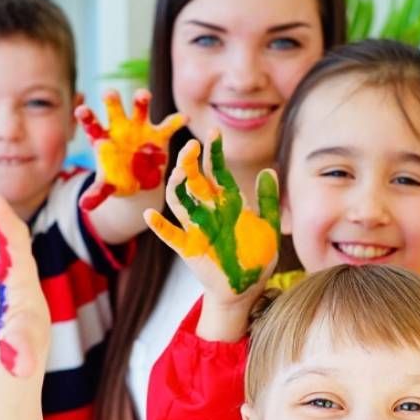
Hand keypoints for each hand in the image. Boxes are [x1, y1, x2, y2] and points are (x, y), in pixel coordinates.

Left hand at [76, 89, 183, 210]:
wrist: (139, 182)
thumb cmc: (119, 180)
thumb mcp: (107, 187)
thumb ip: (97, 193)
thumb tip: (83, 205)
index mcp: (104, 138)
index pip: (92, 125)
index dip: (87, 117)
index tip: (81, 110)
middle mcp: (121, 127)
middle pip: (114, 109)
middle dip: (112, 100)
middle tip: (110, 94)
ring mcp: (140, 128)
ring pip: (140, 108)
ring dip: (141, 100)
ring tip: (143, 96)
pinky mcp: (159, 134)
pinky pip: (169, 125)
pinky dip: (177, 121)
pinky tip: (184, 118)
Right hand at [144, 133, 279, 297]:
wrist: (247, 287)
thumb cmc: (257, 256)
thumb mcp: (268, 225)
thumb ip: (267, 199)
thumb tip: (269, 169)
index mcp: (227, 202)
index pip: (216, 170)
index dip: (213, 152)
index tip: (214, 132)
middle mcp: (209, 210)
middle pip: (194, 180)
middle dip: (190, 161)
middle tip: (191, 145)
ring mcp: (196, 228)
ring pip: (180, 200)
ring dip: (176, 185)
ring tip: (178, 171)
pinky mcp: (188, 248)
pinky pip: (170, 234)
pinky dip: (159, 225)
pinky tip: (151, 216)